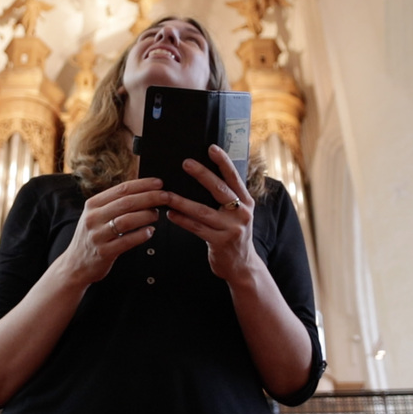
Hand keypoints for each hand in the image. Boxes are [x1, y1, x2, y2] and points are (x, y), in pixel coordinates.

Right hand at [60, 177, 168, 285]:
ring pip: (127, 220)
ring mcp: (97, 235)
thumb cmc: (92, 237)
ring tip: (157, 214)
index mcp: (93, 204)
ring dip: (146, 215)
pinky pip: (126, 241)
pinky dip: (141, 235)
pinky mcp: (104, 252)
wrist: (76, 264)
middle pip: (126, 203)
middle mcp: (93, 218)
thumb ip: (115, 203)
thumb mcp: (97, 215)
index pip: (121, 189)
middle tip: (165, 196)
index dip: (142, 184)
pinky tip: (150, 232)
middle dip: (150, 198)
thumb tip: (143, 190)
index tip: (158, 183)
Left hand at [165, 145, 257, 280]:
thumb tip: (204, 175)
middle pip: (219, 190)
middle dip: (202, 175)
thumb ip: (227, 197)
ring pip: (203, 211)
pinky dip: (182, 220)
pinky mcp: (221, 242)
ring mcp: (232, 228)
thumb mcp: (237, 213)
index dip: (223, 161)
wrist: (242, 265)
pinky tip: (170, 213)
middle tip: (185, 163)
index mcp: (246, 201)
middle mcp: (241, 213)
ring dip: (182, 201)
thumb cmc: (234, 234)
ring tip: (166, 194)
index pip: (234, 177)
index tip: (211, 148)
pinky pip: (197, 228)